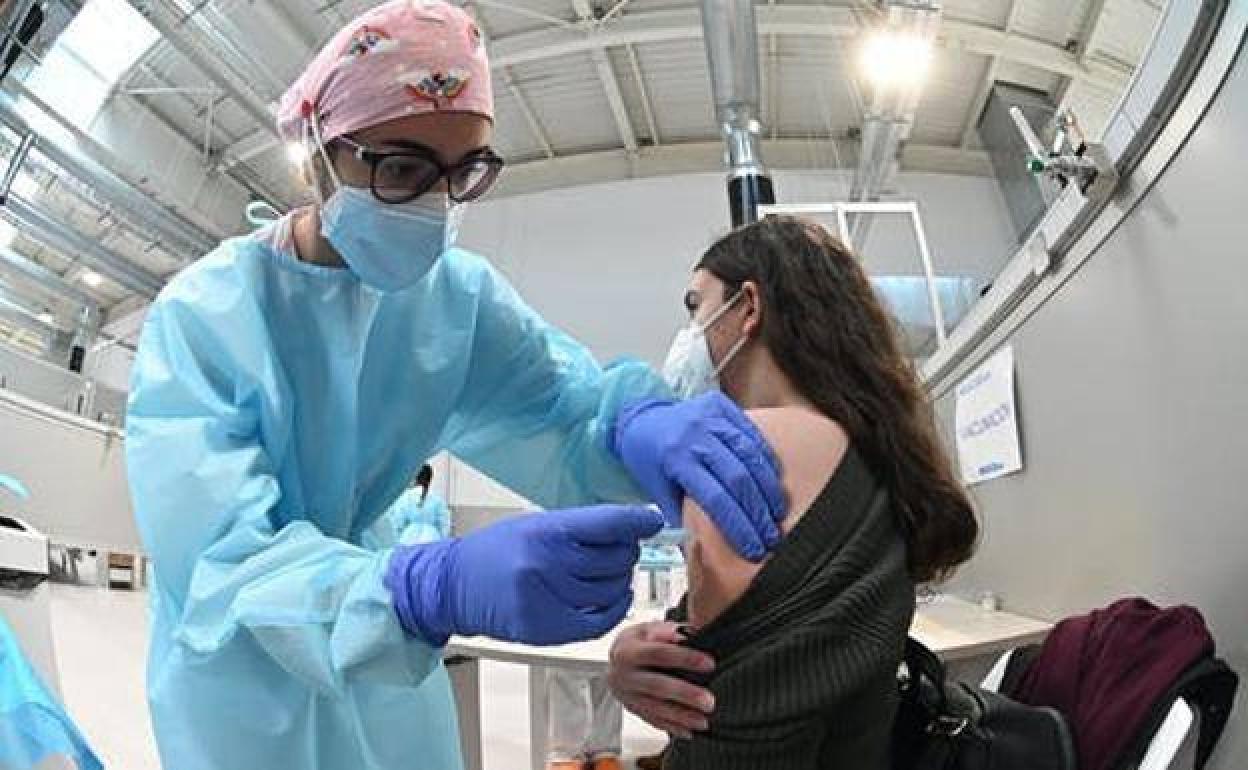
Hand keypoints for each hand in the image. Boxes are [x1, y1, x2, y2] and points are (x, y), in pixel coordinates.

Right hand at [385, 505, 662, 645]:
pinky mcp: (547, 627)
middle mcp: (548, 563)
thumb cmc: (495, 552)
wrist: (454, 586)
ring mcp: (548, 598)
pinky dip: (615, 607)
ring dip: (619, 580)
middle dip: (625, 552)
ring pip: (612, 589)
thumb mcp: (535, 524)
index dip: (638, 521)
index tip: (651, 521)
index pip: (609, 523)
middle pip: (617, 558)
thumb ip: (580, 528)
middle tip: (618, 549)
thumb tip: (629, 528)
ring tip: (605, 573)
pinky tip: (612, 597)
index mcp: (547, 530)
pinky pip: (601, 619)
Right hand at [607, 621, 716, 738]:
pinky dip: (671, 727)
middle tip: (709, 702)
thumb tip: (687, 636)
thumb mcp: (649, 628)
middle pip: (657, 685)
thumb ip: (669, 631)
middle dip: (685, 694)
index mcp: (628, 650)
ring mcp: (626, 694)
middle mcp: (624, 674)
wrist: (615, 658)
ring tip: (703, 721)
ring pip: (655, 708)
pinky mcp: (632, 708)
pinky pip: (652, 720)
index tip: (709, 664)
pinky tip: (688, 731)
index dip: (685, 658)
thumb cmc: (638, 641)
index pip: (659, 653)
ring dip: (681, 716)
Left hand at [610, 391, 785, 560]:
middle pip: (737, 477)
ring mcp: (709, 417)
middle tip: (770, 535)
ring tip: (776, 512)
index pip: (715, 498)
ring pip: (749, 454)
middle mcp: (694, 435)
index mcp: (675, 459)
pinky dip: (766, 458)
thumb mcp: (657, 490)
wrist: (640, 418)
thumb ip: (682, 515)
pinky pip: (752, 433)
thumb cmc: (649, 459)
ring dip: (767, 488)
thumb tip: (707, 548)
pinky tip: (773, 482)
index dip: (738, 525)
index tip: (752, 547)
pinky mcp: (721, 406)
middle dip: (758, 512)